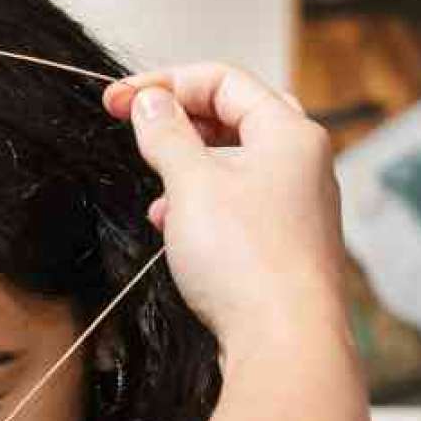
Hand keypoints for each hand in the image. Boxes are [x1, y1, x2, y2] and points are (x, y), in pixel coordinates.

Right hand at [104, 65, 348, 355]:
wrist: (283, 339)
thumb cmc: (248, 261)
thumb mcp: (190, 185)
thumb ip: (166, 135)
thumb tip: (149, 103)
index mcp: (289, 134)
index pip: (223, 80)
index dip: (164, 83)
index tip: (118, 101)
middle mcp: (302, 162)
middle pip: (235, 114)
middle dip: (181, 119)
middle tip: (139, 126)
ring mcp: (296, 202)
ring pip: (235, 160)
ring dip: (188, 164)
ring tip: (154, 185)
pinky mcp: (284, 240)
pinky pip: (238, 200)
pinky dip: (202, 200)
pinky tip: (173, 223)